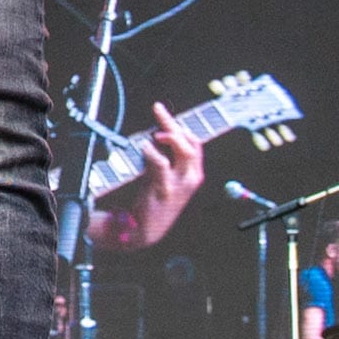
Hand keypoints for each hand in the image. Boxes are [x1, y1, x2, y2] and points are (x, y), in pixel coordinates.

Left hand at [89, 103, 204, 250]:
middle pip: (190, 142)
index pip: (194, 142)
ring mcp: (180, 184)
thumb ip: (167, 157)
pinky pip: (162, 164)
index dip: (181, 126)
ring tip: (155, 132)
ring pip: (184, 150)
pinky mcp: (164, 189)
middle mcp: (191, 177)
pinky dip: (152, 152)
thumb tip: (159, 132)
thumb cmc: (154, 199)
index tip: (164, 114)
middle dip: (174, 123)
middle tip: (157, 109)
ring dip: (170, 136)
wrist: (146, 229)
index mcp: (194, 173)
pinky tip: (144, 147)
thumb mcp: (165, 176)